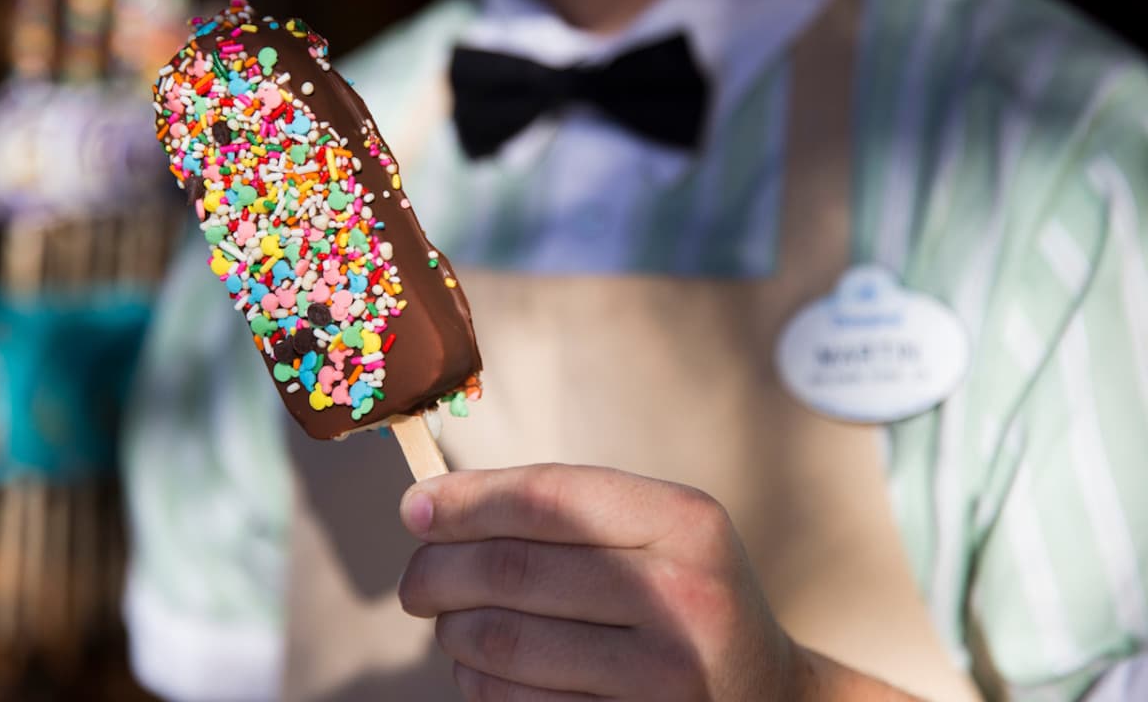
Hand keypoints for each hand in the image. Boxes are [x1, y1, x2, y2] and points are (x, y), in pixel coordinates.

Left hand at [397, 464, 799, 700]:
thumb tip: (426, 508)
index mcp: (685, 523)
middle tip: (416, 581)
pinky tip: (481, 670)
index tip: (414, 509)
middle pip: (512, 571)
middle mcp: (682, 597)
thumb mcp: (656, 533)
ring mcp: (663, 677)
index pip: (545, 499)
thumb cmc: (682, 597)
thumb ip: (562, 510)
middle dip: (438, 572)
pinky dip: (478, 684)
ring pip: (503, 642)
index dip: (465, 503)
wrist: (765, 695)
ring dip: (452, 632)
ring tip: (450, 624)